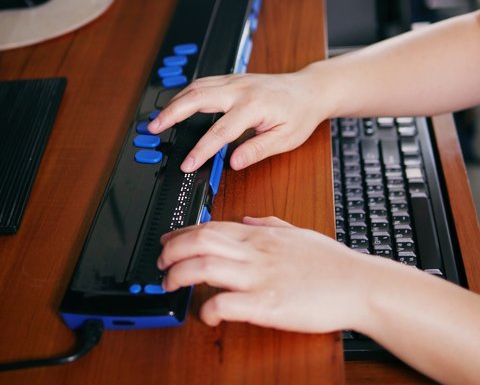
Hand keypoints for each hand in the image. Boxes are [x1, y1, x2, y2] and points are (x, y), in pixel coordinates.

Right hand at [148, 70, 324, 171]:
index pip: (220, 131)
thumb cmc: (300, 114)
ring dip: (175, 101)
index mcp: (254, 106)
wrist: (309, 89)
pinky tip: (179, 102)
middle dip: (172, 113)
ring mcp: (235, 80)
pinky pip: (204, 82)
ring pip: (197, 86)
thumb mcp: (285, 139)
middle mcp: (241, 89)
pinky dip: (186, 92)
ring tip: (159, 117)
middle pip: (198, 98)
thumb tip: (233, 163)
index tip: (187, 164)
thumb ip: (257, 150)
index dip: (201, 150)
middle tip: (154, 128)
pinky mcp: (233, 79)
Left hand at [158, 216, 372, 332]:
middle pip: (201, 242)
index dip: (182, 233)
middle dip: (172, 250)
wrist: (357, 283)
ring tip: (170, 284)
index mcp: (260, 236)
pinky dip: (208, 309)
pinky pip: (227, 304)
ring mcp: (260, 277)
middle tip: (160, 262)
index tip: (167, 241)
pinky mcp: (268, 304)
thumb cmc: (329, 261)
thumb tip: (245, 219)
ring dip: (179, 275)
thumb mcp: (296, 232)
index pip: (211, 227)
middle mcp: (255, 252)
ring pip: (205, 267)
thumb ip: (268, 223)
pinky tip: (205, 315)